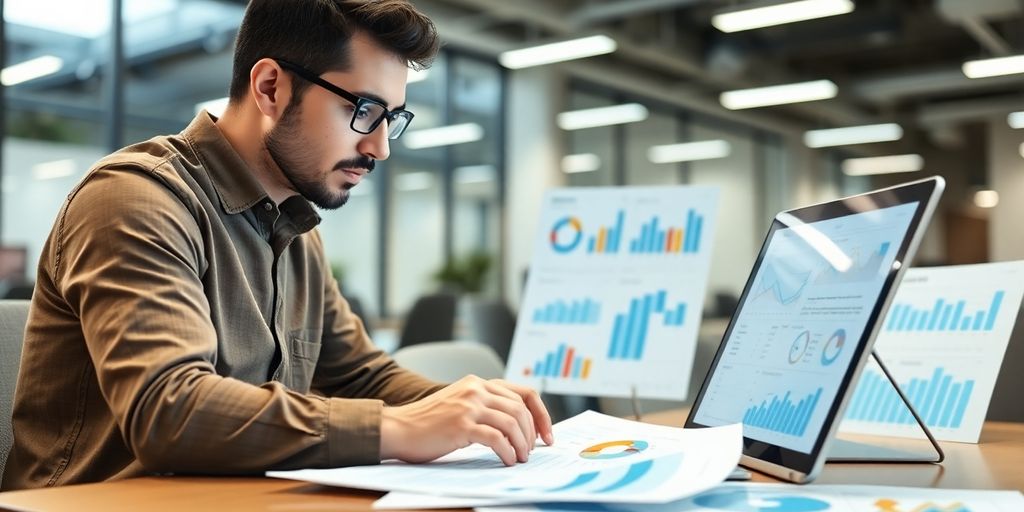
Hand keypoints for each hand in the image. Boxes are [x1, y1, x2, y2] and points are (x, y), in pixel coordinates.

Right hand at [380, 375, 553, 465]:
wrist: (397, 428)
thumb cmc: (427, 423)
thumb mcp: (460, 403)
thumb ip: (484, 405)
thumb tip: (517, 426)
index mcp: (478, 383)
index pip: (524, 393)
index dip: (541, 415)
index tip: (546, 435)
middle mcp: (476, 389)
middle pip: (521, 409)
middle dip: (532, 434)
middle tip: (530, 452)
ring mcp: (469, 406)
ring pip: (512, 423)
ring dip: (521, 445)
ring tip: (519, 459)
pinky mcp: (461, 425)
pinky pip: (496, 438)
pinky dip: (507, 451)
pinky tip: (506, 461)